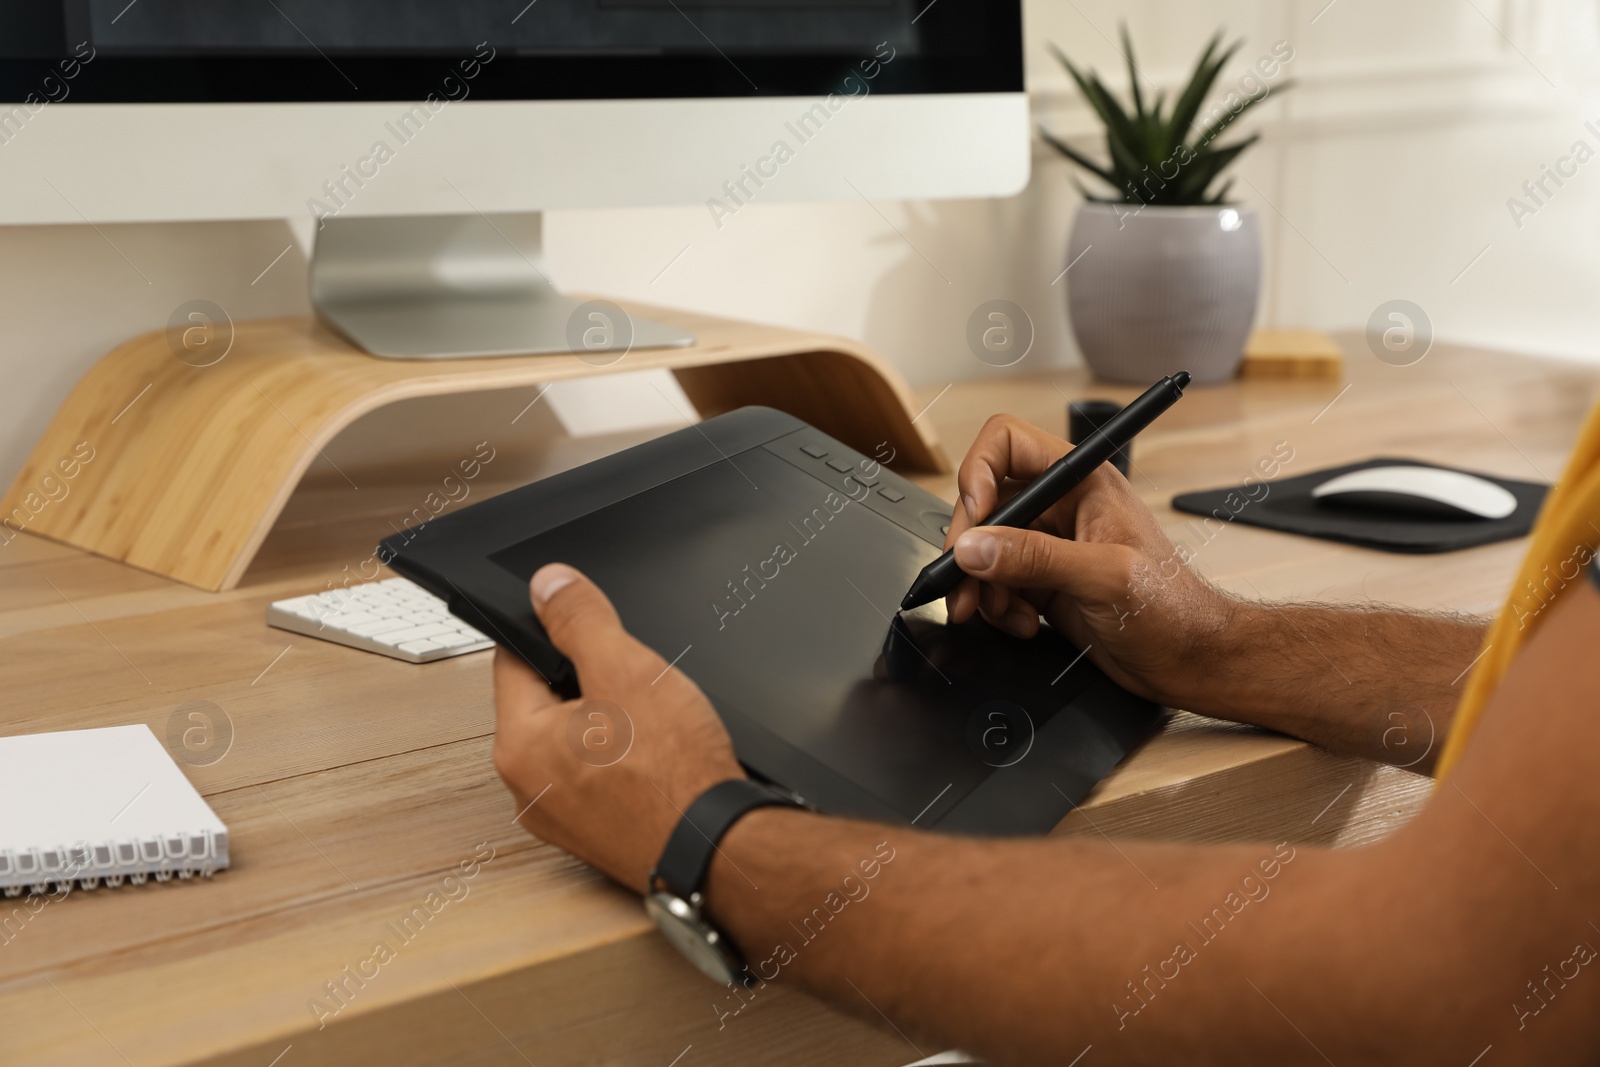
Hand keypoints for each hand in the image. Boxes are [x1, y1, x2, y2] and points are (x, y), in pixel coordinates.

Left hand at [492, 563, 744, 893]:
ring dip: (607, 723)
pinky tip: (657, 759)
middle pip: (545, 703)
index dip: (551, 633)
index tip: (584, 627)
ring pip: (574, 743)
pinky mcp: (594, 837)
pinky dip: (621, 762)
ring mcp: (560, 819)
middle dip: (587, 682)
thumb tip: (548, 584)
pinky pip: (596, 779)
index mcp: (518, 745)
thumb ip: (581, 620)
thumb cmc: (674, 775)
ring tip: (652, 723)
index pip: (513, 661)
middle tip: (634, 682)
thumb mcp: (627, 669)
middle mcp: (527, 789)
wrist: (717, 849)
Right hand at [943, 414, 1233, 708]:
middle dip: (968, 545)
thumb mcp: (1105, 577)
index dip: (978, 473)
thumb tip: (974, 547)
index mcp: (1083, 481)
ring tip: (999, 612)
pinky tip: (1023, 623)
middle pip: (984, 502)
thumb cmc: (1174, 609)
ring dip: (980, 584)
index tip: (973, 521)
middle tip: (962, 582)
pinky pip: (993, 583)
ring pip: (982, 548)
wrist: (1188, 660)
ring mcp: (1048, 545)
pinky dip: (996, 607)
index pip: (1007, 444)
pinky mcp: (1041, 582)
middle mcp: (1061, 506)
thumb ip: (1035, 559)